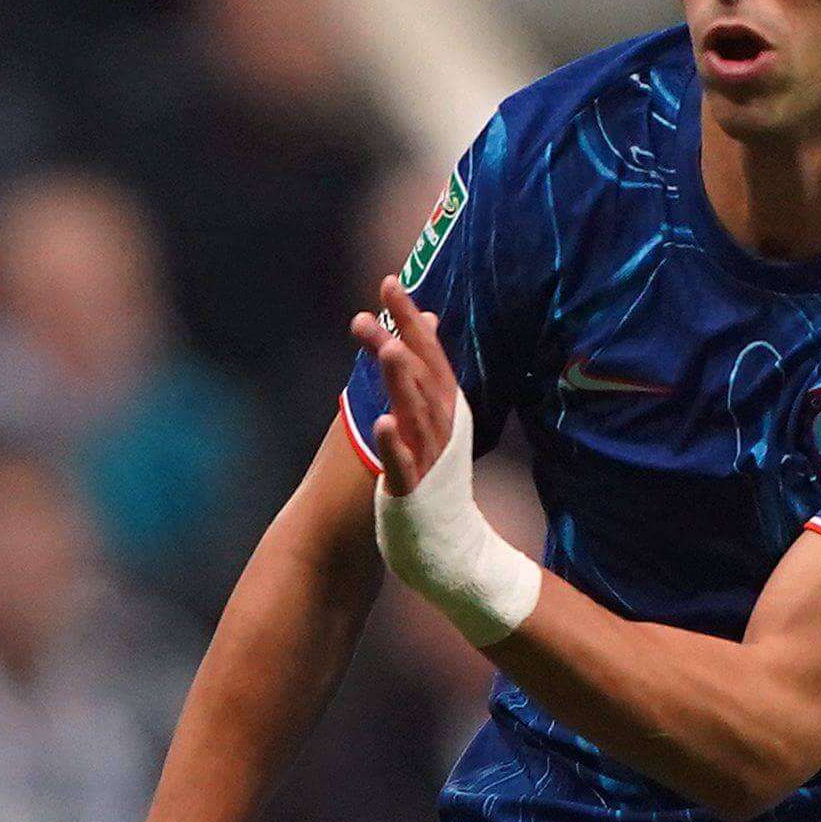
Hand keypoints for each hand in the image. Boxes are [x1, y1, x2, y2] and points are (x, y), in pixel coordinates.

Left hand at [346, 270, 460, 490]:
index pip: (428, 351)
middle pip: (420, 374)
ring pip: (416, 412)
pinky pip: (403, 463)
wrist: (448, 539)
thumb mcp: (433, 412)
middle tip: (372, 308)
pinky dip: (394, 443)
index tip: (388, 283)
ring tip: (387, 348)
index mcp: (444, 404)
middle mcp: (441, 424)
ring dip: (403, 380)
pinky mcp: (414, 488)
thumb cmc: (434, 469)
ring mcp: (429, 455)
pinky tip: (381, 422)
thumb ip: (425, 366)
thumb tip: (427, 319)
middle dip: (400, 338)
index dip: (410, 317)